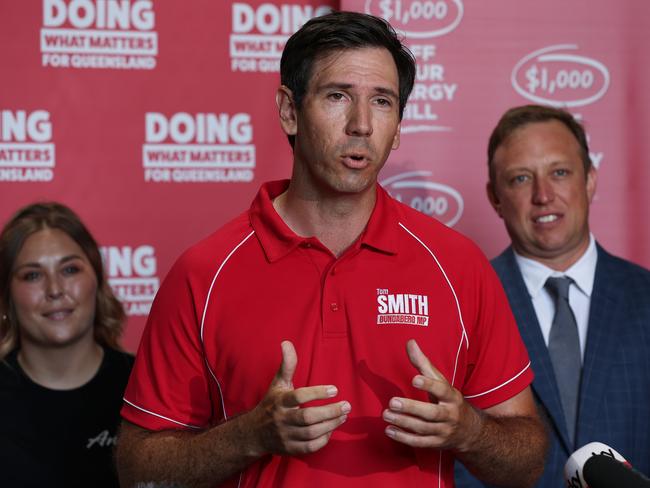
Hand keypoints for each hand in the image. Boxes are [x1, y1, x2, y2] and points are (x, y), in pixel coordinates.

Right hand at [252, 341, 349, 455]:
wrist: (254, 433)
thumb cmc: (271, 404)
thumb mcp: (278, 383)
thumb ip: (287, 364)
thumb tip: (287, 342)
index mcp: (280, 401)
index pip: (299, 397)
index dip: (317, 393)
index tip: (335, 389)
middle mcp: (282, 419)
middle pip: (308, 418)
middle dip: (330, 412)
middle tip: (346, 405)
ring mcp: (285, 436)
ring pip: (311, 433)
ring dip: (331, 425)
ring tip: (344, 415)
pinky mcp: (290, 449)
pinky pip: (310, 447)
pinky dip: (323, 439)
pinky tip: (331, 429)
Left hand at [382, 339, 481, 451]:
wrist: (470, 431)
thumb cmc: (448, 400)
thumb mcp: (441, 381)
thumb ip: (423, 363)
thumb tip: (410, 342)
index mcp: (451, 396)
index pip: (442, 389)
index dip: (429, 385)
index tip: (414, 379)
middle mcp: (449, 415)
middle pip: (431, 413)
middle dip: (412, 408)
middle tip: (393, 402)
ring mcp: (443, 431)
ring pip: (423, 428)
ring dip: (403, 422)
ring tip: (386, 414)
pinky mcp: (436, 443)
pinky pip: (420, 442)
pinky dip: (404, 438)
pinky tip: (389, 430)